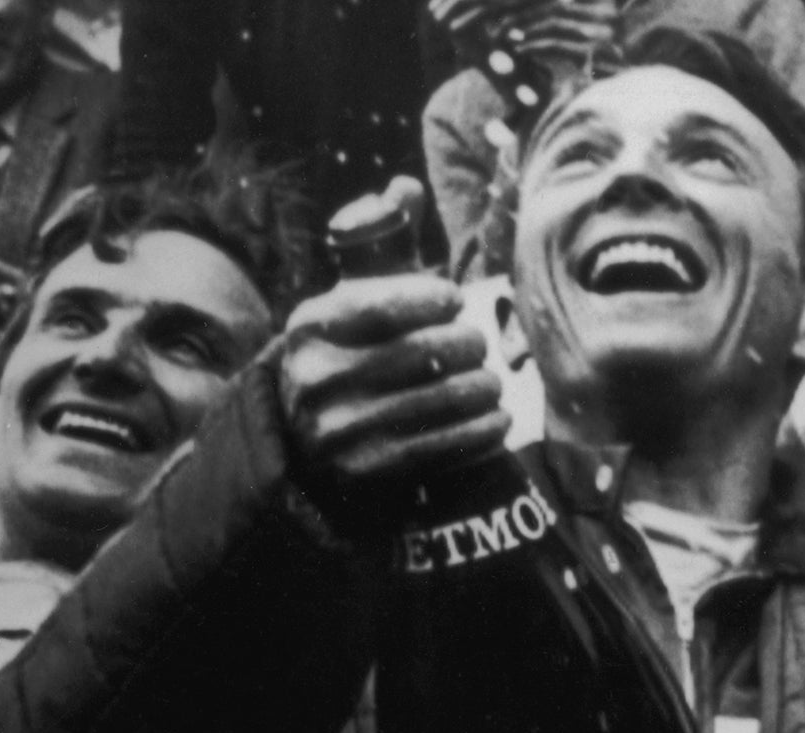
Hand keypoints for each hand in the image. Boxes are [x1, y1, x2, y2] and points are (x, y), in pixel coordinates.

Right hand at [279, 186, 507, 494]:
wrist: (306, 434)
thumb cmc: (349, 348)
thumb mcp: (353, 296)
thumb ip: (383, 240)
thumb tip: (408, 188)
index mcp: (311, 325)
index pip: (379, 305)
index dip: (427, 298)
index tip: (454, 300)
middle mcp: (318, 378)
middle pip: (420, 354)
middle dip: (465, 345)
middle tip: (479, 344)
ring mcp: (340, 430)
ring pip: (438, 400)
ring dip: (480, 389)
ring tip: (492, 382)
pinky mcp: (367, 471)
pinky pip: (441, 447)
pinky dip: (480, 432)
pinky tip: (497, 420)